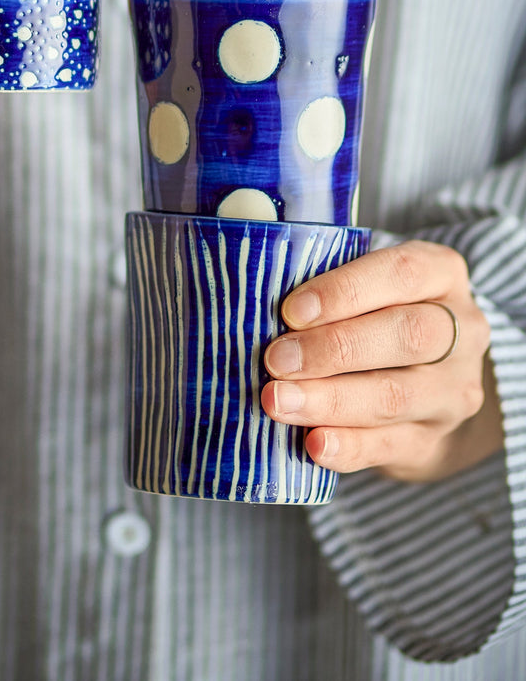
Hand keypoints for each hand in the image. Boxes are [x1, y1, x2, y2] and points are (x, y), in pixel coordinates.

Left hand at [261, 240, 502, 480]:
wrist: (424, 381)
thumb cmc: (376, 313)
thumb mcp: (367, 284)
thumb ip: (328, 288)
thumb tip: (256, 303)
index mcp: (442, 275)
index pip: (403, 273)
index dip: (345, 290)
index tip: (292, 310)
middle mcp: (461, 331)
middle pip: (408, 335)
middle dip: (333, 348)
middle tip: (276, 360)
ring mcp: (452, 390)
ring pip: (395, 395)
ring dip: (329, 400)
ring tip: (278, 401)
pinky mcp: (433, 439)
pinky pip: (389, 445)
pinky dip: (348, 445)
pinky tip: (313, 443)